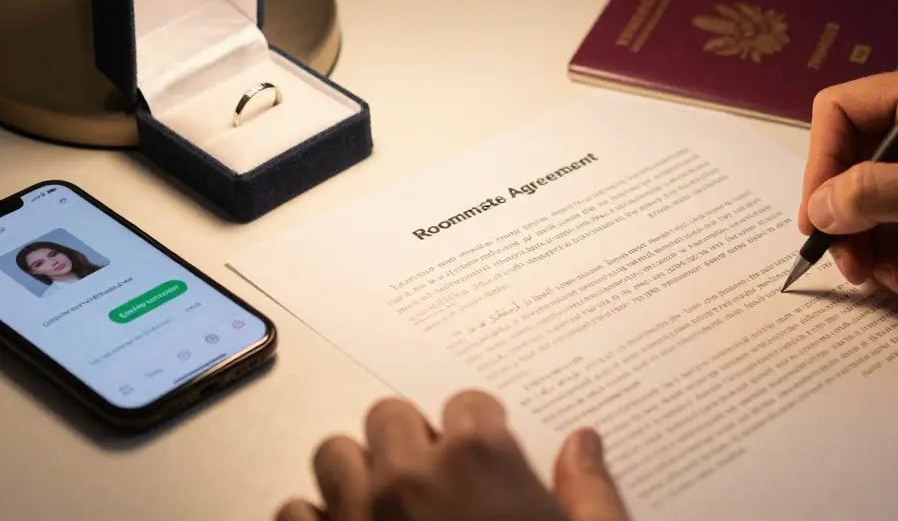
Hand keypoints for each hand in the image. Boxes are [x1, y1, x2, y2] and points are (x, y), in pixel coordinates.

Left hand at [276, 391, 628, 520]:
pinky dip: (315, 519)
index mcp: (480, 460)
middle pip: (390, 415)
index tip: (484, 449)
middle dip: (410, 439)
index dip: (479, 428)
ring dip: (356, 471)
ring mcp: (359, 514)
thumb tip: (583, 445)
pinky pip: (294, 512)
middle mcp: (411, 476)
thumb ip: (589, 491)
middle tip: (432, 473)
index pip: (467, 403)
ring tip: (383, 498)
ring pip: (335, 454)